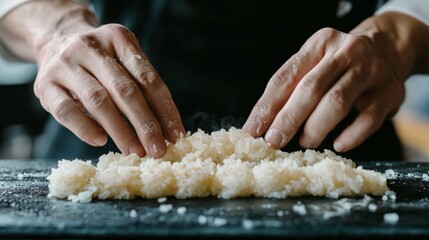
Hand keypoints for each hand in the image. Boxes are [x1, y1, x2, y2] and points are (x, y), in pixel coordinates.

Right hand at [34, 23, 184, 157]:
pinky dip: (85, 128)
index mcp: (118, 38)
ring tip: (136, 151)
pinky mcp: (44, 85)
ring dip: (120, 130)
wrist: (56, 41)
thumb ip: (143, 88)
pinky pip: (66, 111)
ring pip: (97, 101)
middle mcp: (91, 47)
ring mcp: (65, 65)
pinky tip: (101, 141)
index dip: (164, 109)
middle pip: (125, 90)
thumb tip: (166, 130)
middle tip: (158, 149)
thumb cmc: (101, 61)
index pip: (148, 78)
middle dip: (145, 124)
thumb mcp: (123, 61)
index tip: (175, 135)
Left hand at [243, 26, 405, 151]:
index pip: (286, 77)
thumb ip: (291, 89)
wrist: (388, 49)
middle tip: (274, 140)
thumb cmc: (339, 65)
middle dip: (288, 119)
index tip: (253, 130)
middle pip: (310, 89)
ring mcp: (370, 71)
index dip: (267, 106)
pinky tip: (338, 144)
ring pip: (337, 102)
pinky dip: (351, 136)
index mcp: (319, 44)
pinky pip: (368, 119)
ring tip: (304, 142)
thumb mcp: (315, 64)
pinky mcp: (389, 92)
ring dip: (315, 128)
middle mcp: (345, 52)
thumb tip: (261, 124)